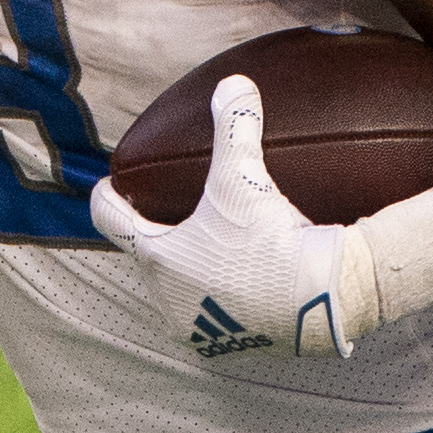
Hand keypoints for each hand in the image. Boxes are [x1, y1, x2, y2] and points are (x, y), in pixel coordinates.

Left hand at [91, 76, 369, 358]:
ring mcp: (198, 330)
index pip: (110, 221)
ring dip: (187, 271)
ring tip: (205, 248)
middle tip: (167, 213)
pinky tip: (240, 283)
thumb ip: (235, 127)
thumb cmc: (271, 238)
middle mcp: (167, 300)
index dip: (108, 199)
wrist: (324, 300)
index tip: (109, 187)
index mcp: (156, 259)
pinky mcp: (231, 350)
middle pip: (146, 258)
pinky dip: (220, 299)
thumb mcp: (246, 178)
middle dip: (153, 237)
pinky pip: (213, 318)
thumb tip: (233, 82)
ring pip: (178, 292)